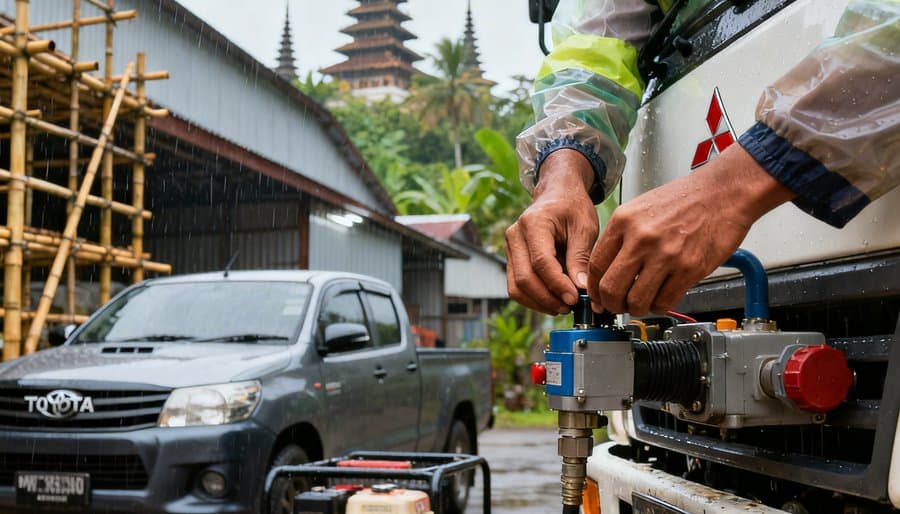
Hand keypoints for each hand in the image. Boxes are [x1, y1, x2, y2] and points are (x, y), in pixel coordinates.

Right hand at [506, 150, 598, 314]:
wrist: (558, 195)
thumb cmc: (572, 207)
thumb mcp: (584, 228)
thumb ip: (581, 258)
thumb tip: (581, 289)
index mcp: (533, 223)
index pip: (541, 262)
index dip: (557, 284)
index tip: (575, 298)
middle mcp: (515, 235)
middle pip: (524, 278)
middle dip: (548, 298)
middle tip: (571, 306)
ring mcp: (510, 248)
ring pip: (516, 286)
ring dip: (539, 302)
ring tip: (563, 306)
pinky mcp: (512, 259)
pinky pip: (517, 286)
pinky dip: (534, 298)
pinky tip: (554, 300)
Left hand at [587, 144, 794, 315]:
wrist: (722, 192)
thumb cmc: (684, 200)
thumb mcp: (640, 209)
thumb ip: (621, 237)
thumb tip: (606, 270)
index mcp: (623, 221)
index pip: (596, 265)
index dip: (594, 288)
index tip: (597, 296)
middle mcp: (641, 238)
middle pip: (611, 288)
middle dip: (611, 304)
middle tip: (617, 306)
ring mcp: (665, 255)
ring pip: (636, 300)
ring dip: (636, 309)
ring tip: (641, 304)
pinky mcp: (688, 269)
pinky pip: (664, 301)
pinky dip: (659, 306)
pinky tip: (661, 299)